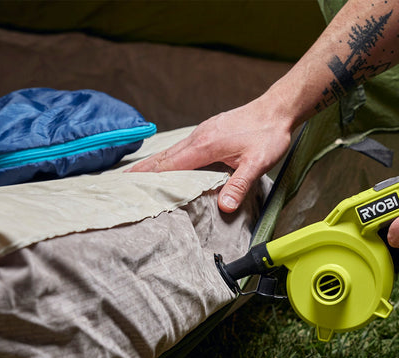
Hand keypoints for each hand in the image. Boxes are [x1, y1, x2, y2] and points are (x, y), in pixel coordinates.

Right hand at [129, 99, 294, 211]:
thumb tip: (225, 207)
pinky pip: (181, 146)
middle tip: (122, 182)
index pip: (169, 165)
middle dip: (143, 170)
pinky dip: (168, 156)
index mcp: (204, 146)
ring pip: (171, 150)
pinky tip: (167, 163)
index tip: (128, 185)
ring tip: (137, 176)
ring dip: (154, 163)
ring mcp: (202, 132)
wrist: (277, 109)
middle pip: (164, 157)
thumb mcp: (257, 163)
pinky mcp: (208, 130)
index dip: (149, 176)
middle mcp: (198, 137)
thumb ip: (239, 185)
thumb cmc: (268, 135)